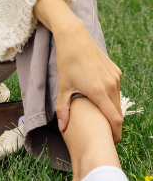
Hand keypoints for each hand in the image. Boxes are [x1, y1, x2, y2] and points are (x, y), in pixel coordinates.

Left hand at [36, 0, 122, 141]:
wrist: (75, 38)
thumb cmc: (66, 62)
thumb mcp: (62, 86)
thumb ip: (63, 109)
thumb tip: (62, 128)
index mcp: (98, 91)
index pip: (114, 119)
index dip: (115, 133)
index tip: (111, 142)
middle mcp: (110, 85)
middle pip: (117, 112)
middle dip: (113, 125)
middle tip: (104, 135)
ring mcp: (115, 78)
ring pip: (118, 101)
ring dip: (112, 111)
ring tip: (102, 120)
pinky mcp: (116, 72)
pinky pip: (116, 90)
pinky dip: (111, 98)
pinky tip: (101, 101)